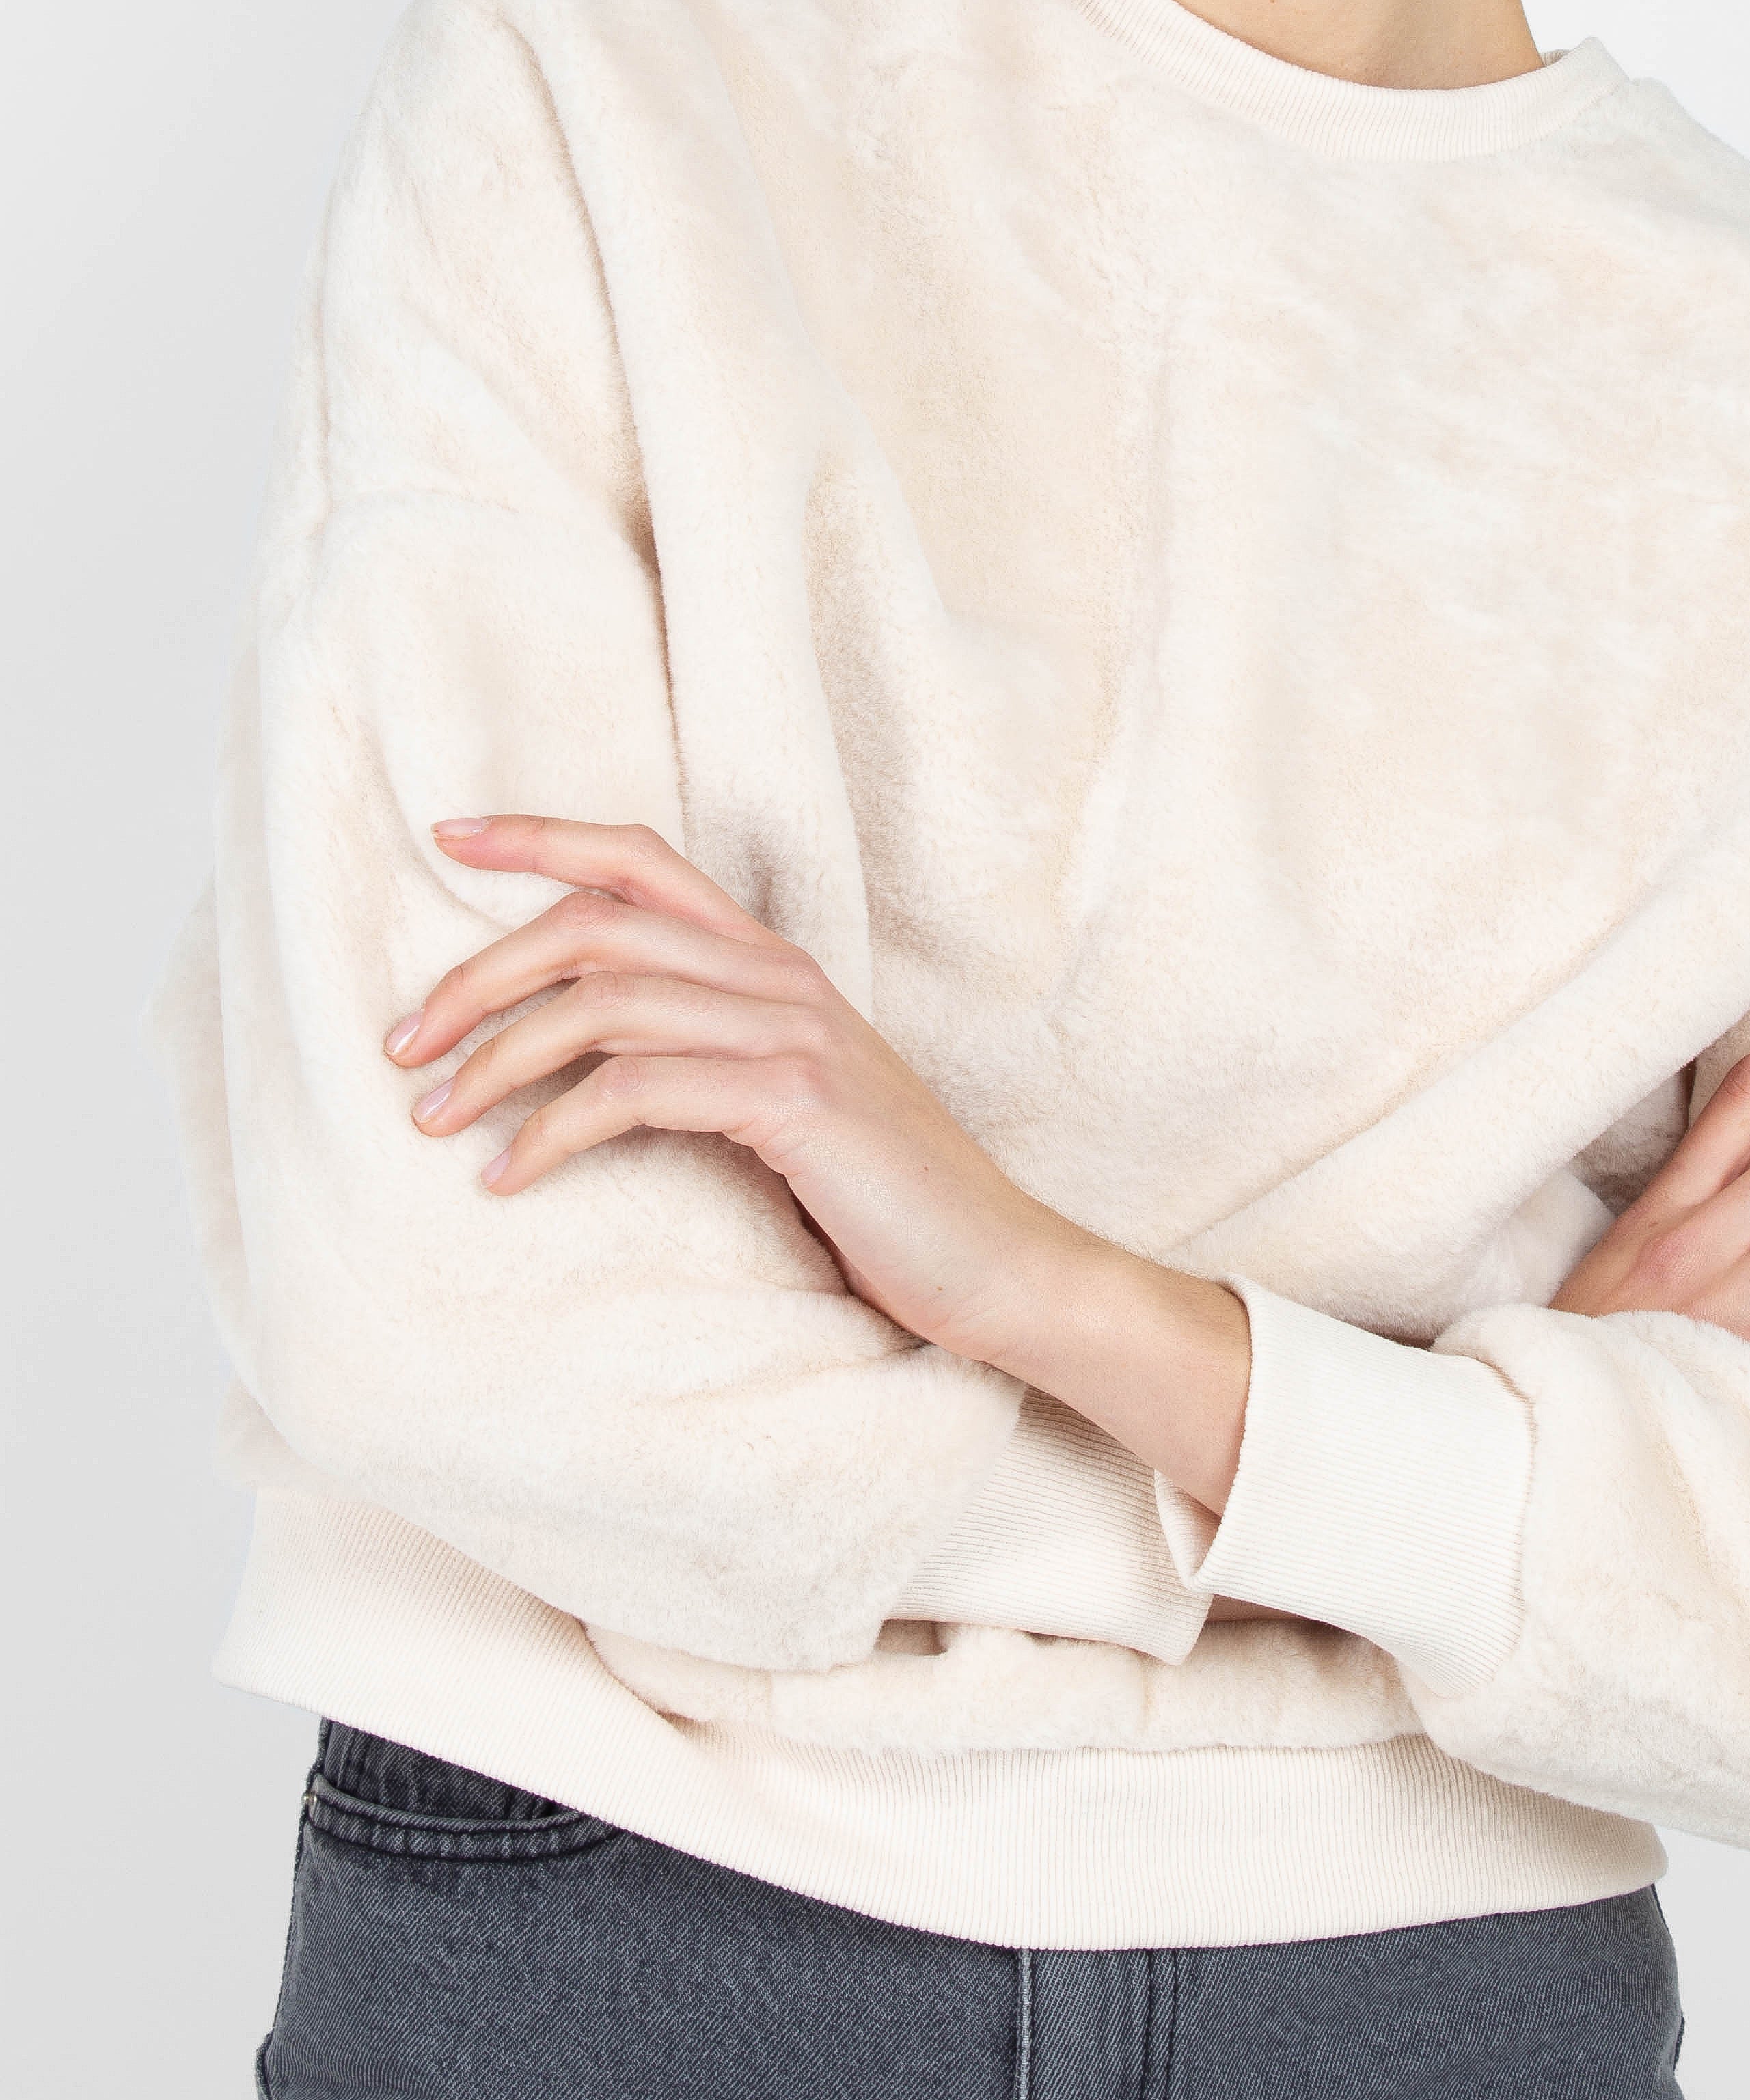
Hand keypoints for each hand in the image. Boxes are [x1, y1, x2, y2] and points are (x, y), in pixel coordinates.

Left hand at [388, 815, 1249, 1506]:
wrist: (998, 1263)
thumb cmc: (881, 1198)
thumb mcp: (783, 1103)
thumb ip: (705, 1057)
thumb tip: (581, 1059)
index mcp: (771, 963)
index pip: (643, 860)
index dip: (542, 837)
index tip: (449, 835)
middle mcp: (777, 975)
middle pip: (595, 925)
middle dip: (478, 976)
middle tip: (402, 1047)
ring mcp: (789, 1031)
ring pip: (602, 1001)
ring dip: (496, 1060)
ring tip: (434, 1122)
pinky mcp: (791, 1098)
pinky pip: (637, 1089)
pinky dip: (553, 1132)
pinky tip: (508, 1180)